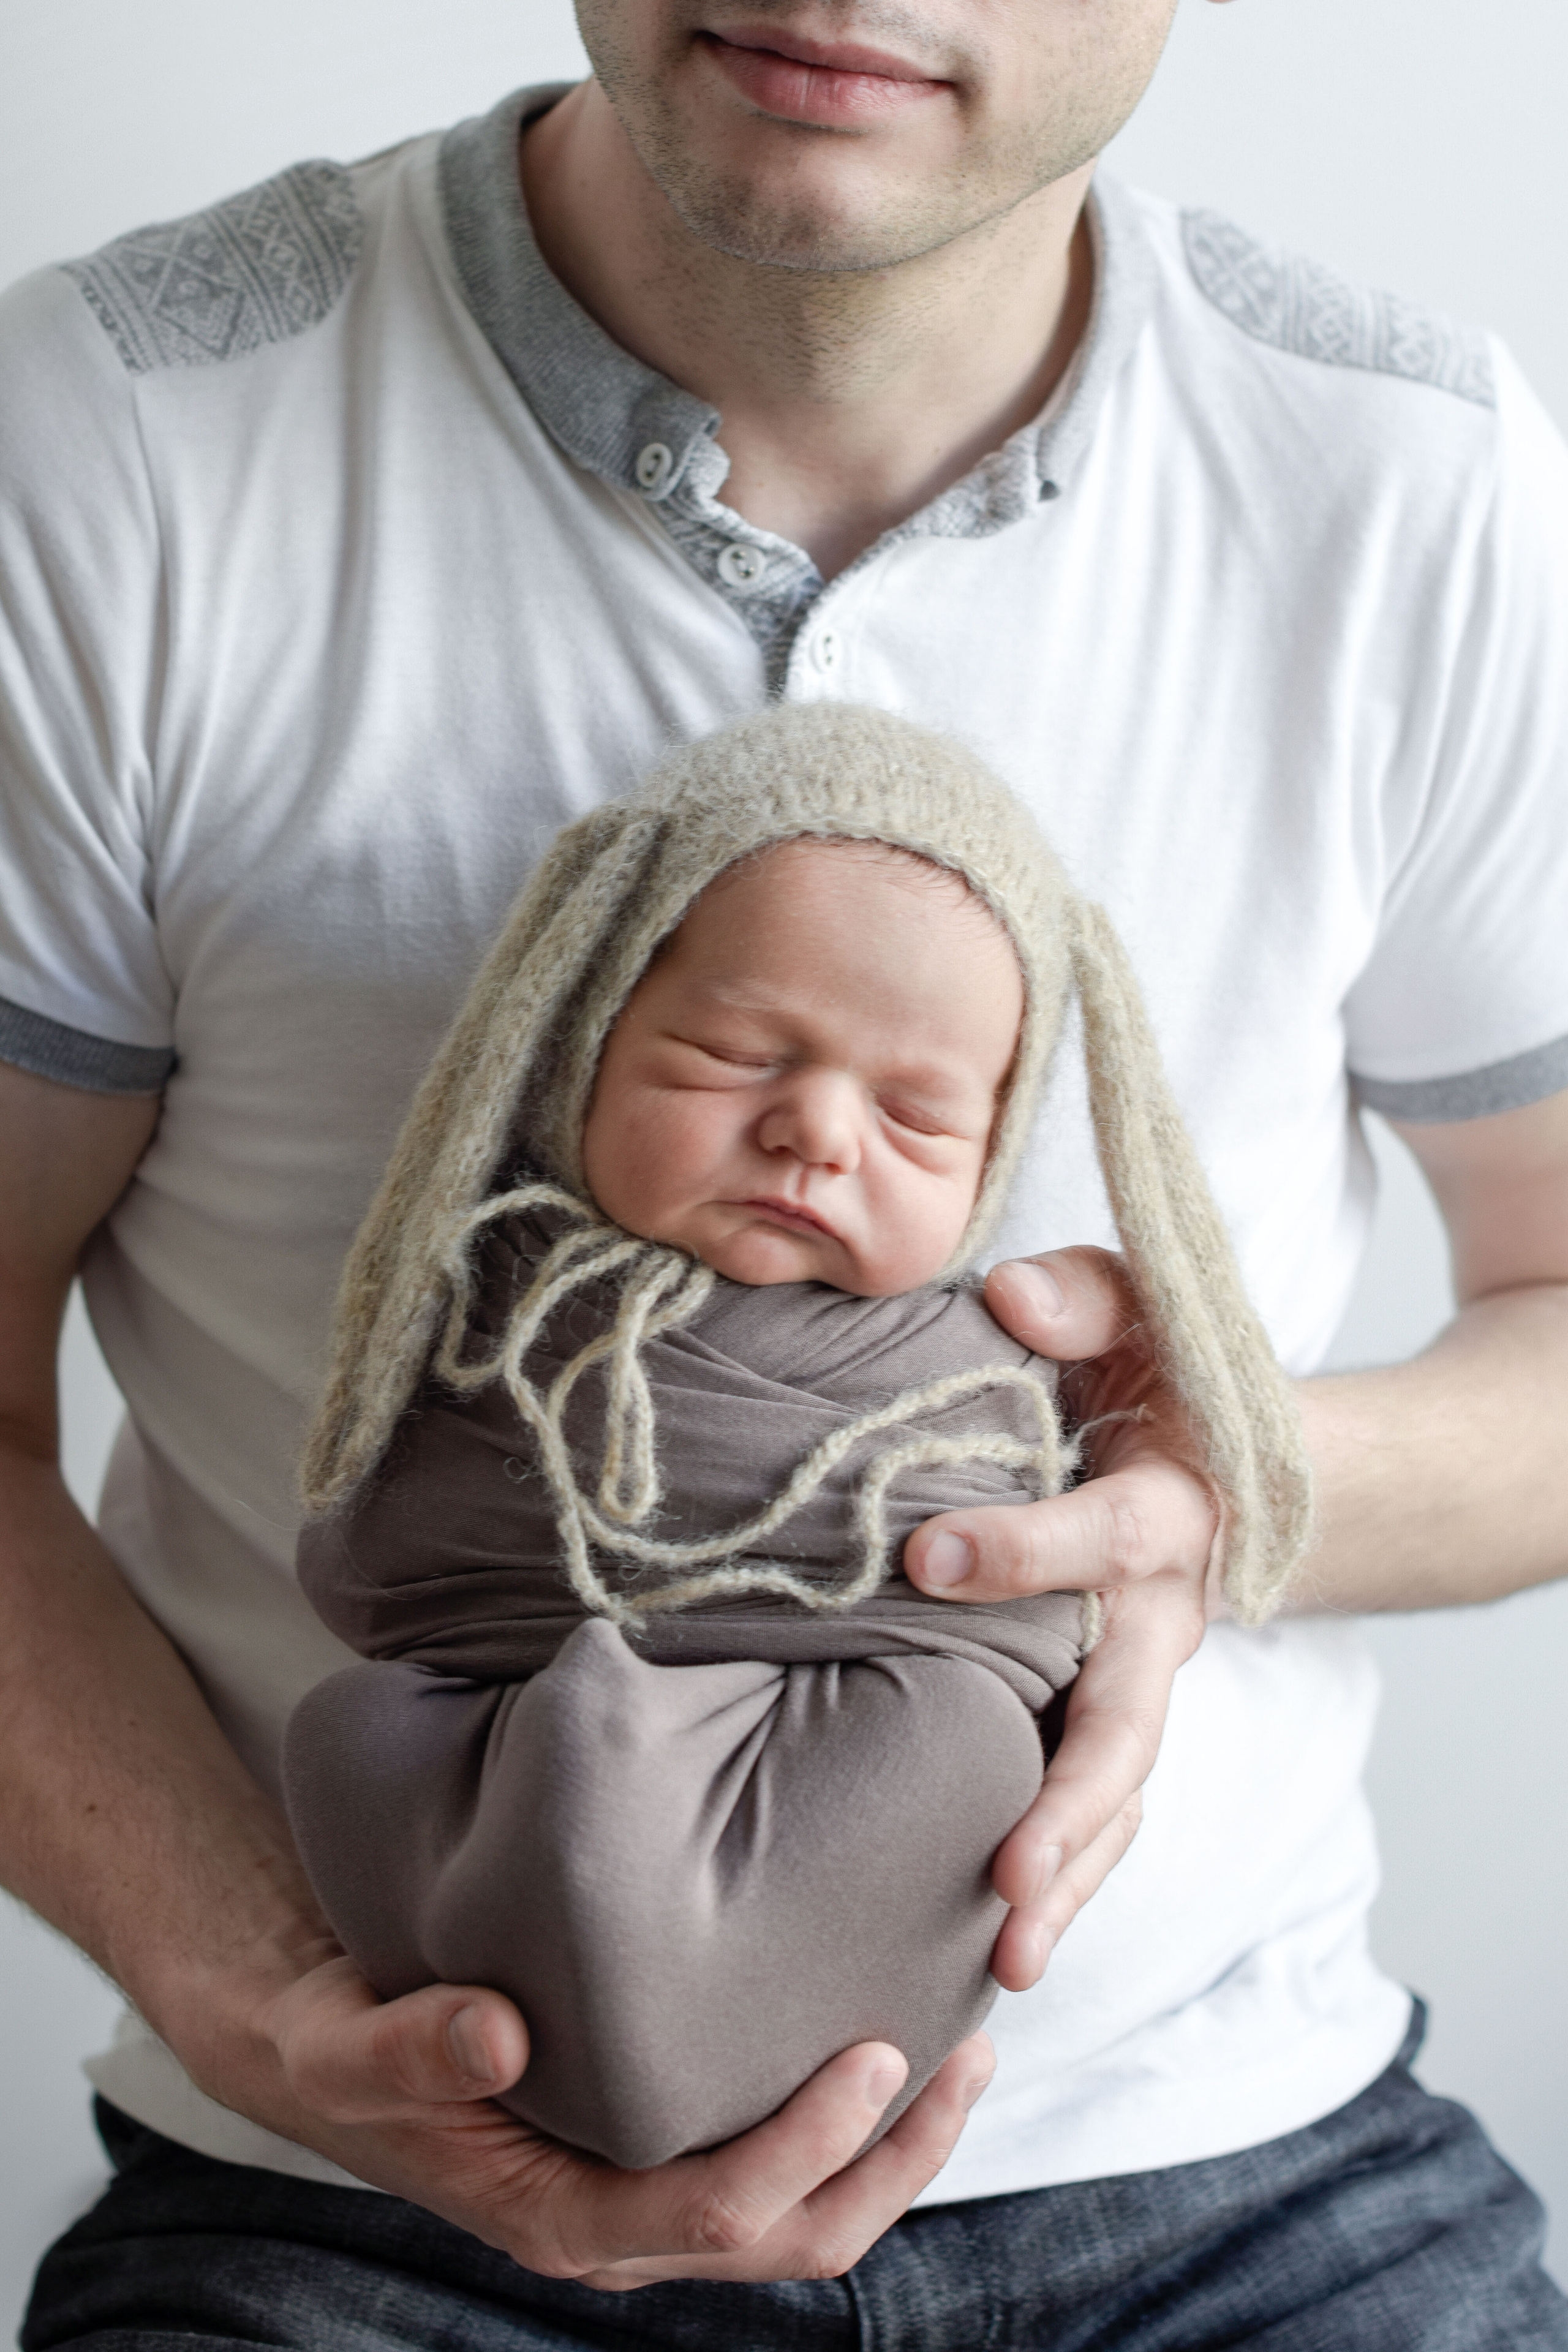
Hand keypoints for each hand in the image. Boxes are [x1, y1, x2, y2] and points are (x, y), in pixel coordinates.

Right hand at [200, 1942, 993, 2288]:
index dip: (806, 2146)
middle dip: (893, 2164)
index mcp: (563, 2220)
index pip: (716, 2215)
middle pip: (795, 2237)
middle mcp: (623, 2231)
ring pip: (807, 2220)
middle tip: (963, 2053)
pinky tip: (887, 2042)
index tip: (875, 2053)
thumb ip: (415, 2044)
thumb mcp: (354, 2045)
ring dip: (895, 2153)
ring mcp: (652, 2202)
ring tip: (966, 2049)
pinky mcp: (664, 2156)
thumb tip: (499, 2030)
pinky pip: (781, 2169)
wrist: (336, 2051)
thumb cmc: (351, 2046)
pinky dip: (852, 2126)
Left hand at [904, 1246, 1216, 1992]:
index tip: (926, 1555)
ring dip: (1071, 1874)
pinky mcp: (1117, 1712)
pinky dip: (1068, 1876)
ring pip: (1122, 1792)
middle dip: (1074, 1798)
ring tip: (1010, 1956)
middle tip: (1010, 1872)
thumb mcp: (1134, 1304)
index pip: (1102, 1535)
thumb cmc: (1153, 1364)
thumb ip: (1079, 1297)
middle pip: (1132, 1718)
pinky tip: (1002, 1943)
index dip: (1022, 1545)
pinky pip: (1104, 1807)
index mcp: (1169, 1508)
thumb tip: (1010, 1298)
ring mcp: (1147, 1678)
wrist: (1225, 1441)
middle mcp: (1167, 1613)